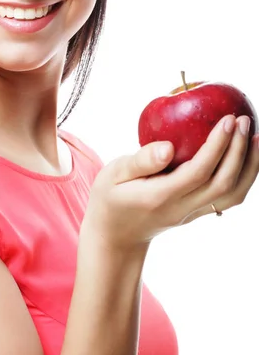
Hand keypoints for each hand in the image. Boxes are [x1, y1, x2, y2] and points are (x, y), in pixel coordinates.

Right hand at [84, 115, 258, 250]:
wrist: (116, 235)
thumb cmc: (111, 198)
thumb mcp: (113, 175)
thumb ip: (140, 161)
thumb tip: (168, 147)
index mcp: (160, 197)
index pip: (198, 172)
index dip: (217, 146)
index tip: (228, 119)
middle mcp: (181, 208)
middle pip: (223, 183)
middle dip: (239, 150)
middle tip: (245, 119)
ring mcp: (192, 213)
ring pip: (232, 195)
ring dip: (250, 166)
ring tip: (256, 136)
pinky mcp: (197, 213)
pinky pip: (228, 197)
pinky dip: (244, 176)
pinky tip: (246, 155)